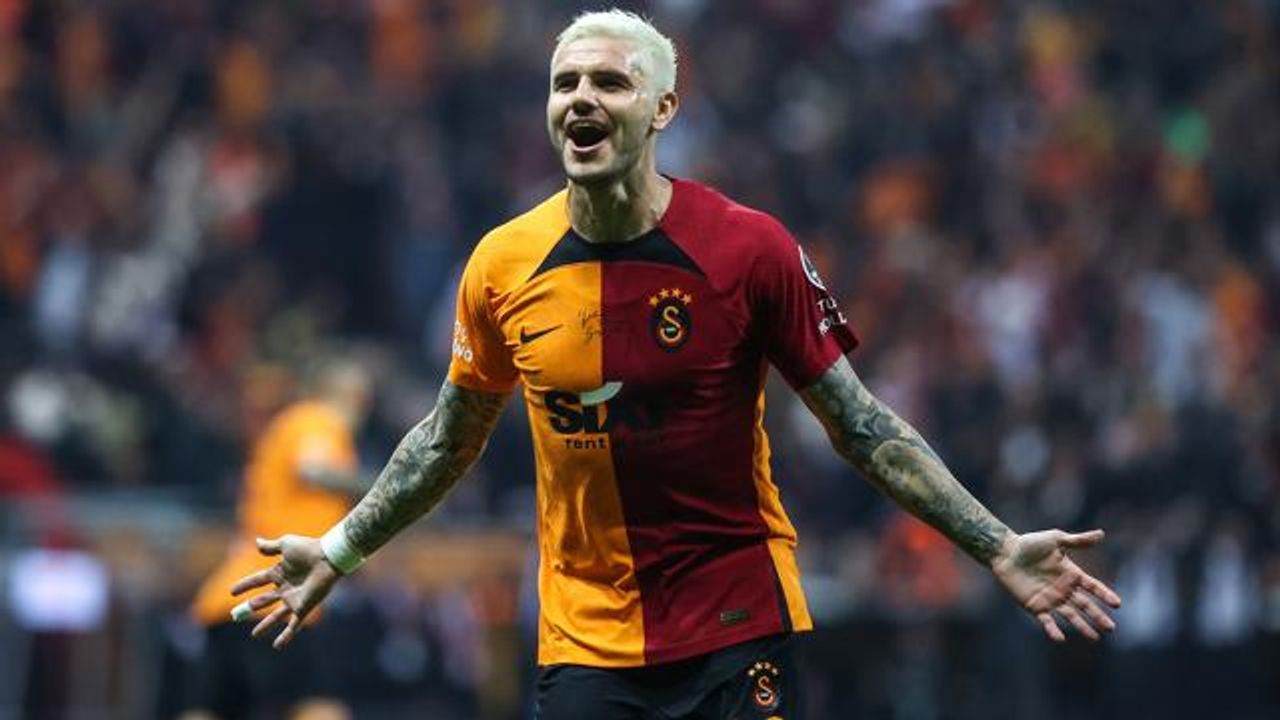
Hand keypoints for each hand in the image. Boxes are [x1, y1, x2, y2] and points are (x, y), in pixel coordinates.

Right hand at [230, 535, 341, 648]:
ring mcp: (294, 599)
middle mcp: (285, 587)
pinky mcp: (303, 607)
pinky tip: (277, 646)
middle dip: (250, 607)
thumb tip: (256, 542)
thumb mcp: (285, 544)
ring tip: (254, 635)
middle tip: (236, 615)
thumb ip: (270, 547)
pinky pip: (293, 625)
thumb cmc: (308, 549)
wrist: (327, 558)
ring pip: (276, 615)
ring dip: (265, 625)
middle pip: (264, 600)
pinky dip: (286, 636)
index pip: (258, 580)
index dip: (245, 585)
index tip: (232, 592)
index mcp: (280, 572)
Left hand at [990, 529, 1121, 641]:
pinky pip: (1046, 621)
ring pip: (1070, 616)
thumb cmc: (1030, 544)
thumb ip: (1078, 540)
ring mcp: (1050, 599)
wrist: (1005, 552)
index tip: (1117, 604)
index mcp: (1071, 574)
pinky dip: (1053, 630)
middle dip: (1098, 616)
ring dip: (1082, 627)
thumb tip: (1101, 534)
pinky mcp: (1035, 606)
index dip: (1104, 595)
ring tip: (1095, 638)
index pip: (1092, 587)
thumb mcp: (1056, 539)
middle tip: (1111, 628)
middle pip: (1085, 605)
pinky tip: (1060, 639)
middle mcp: (1064, 589)